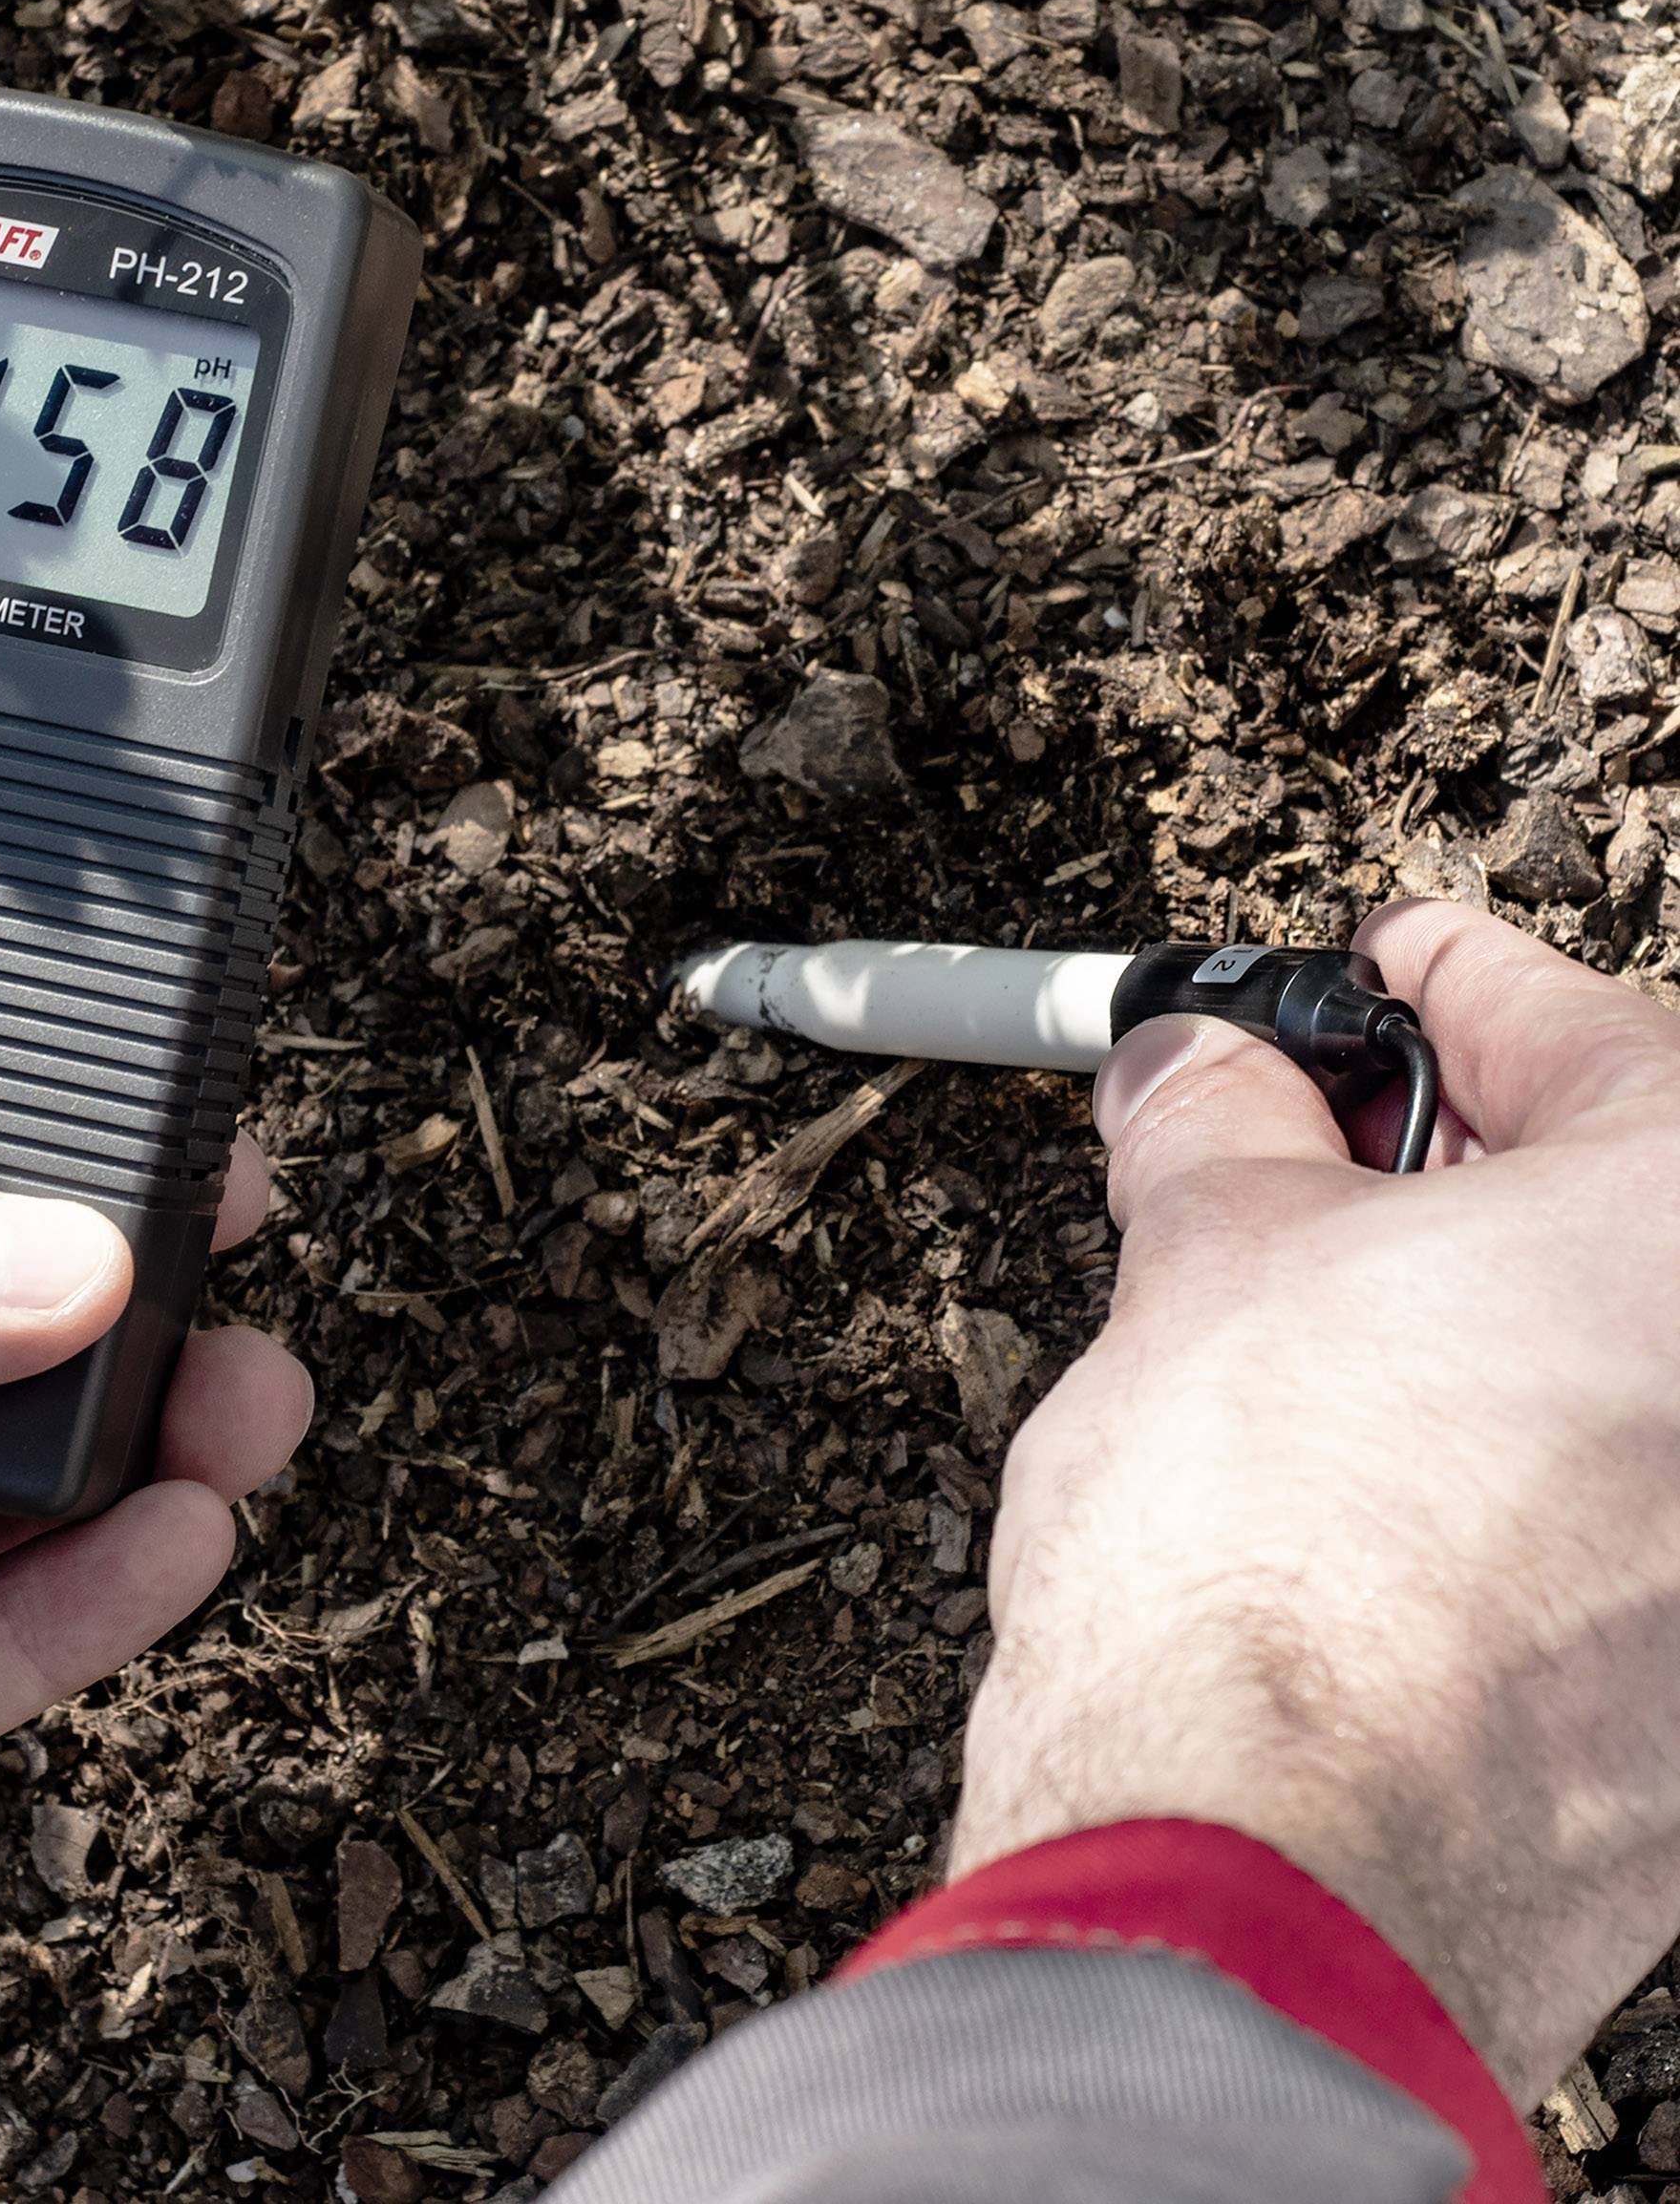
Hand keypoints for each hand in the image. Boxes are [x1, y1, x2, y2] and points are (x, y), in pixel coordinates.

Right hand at [955, 898, 1679, 2107]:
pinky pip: (1627, 1500)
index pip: (1578, 1023)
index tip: (1389, 966)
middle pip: (1630, 1198)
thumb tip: (1201, 1073)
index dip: (1448, 979)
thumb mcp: (1202, 1254)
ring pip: (1624, 1354)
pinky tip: (1376, 1455)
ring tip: (1313, 1306)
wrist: (1257, 1865)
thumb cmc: (1260, 1575)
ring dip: (1484, 1303)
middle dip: (1463, 1147)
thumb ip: (1219, 1123)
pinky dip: (1521, 1442)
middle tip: (1314, 1132)